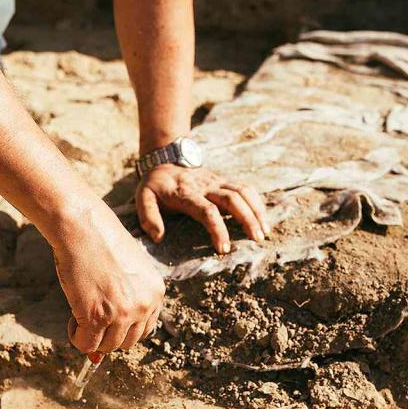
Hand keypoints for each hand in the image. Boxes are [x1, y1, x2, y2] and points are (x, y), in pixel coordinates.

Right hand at [51, 202, 164, 354]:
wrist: (83, 227)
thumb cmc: (101, 242)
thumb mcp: (127, 270)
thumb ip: (126, 299)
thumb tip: (109, 336)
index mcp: (156, 293)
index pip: (145, 329)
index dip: (124, 329)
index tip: (109, 321)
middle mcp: (144, 305)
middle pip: (127, 342)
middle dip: (108, 336)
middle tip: (92, 319)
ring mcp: (122, 313)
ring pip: (107, 346)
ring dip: (92, 338)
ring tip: (80, 316)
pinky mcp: (97, 317)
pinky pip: (86, 344)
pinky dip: (77, 338)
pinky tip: (72, 320)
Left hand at [136, 165, 268, 252]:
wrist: (165, 159)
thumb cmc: (155, 186)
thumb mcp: (143, 197)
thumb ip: (148, 217)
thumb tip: (158, 237)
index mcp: (187, 193)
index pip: (207, 211)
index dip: (218, 230)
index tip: (224, 249)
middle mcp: (206, 185)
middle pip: (233, 199)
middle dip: (247, 219)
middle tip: (256, 240)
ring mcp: (218, 181)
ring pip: (243, 192)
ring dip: (256, 211)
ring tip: (264, 232)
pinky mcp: (225, 180)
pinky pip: (246, 189)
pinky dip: (257, 203)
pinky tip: (263, 219)